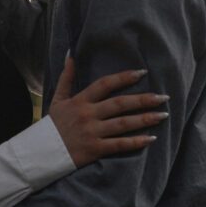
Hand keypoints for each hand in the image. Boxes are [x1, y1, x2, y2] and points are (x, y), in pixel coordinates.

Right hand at [48, 58, 168, 167]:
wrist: (42, 152)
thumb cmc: (53, 125)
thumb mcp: (57, 98)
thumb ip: (66, 77)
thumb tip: (71, 55)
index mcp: (80, 100)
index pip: (105, 84)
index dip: (123, 77)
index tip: (141, 72)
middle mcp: (88, 114)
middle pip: (120, 104)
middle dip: (143, 99)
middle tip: (163, 97)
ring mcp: (92, 132)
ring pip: (123, 124)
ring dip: (144, 119)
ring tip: (163, 115)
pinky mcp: (95, 149)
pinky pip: (119, 145)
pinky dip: (135, 142)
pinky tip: (150, 138)